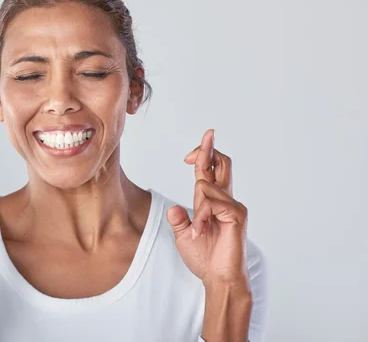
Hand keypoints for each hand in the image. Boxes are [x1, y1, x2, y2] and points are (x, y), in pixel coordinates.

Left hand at [166, 129, 248, 286]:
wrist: (218, 277)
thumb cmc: (205, 257)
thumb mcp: (184, 235)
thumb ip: (179, 219)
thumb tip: (174, 207)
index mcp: (213, 201)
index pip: (211, 171)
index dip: (204, 154)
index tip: (200, 143)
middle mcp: (226, 199)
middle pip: (222, 163)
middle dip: (209, 149)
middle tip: (207, 134)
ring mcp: (233, 206)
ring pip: (205, 186)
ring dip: (196, 209)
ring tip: (198, 230)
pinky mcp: (237, 215)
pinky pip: (211, 203)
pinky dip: (201, 217)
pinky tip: (202, 231)